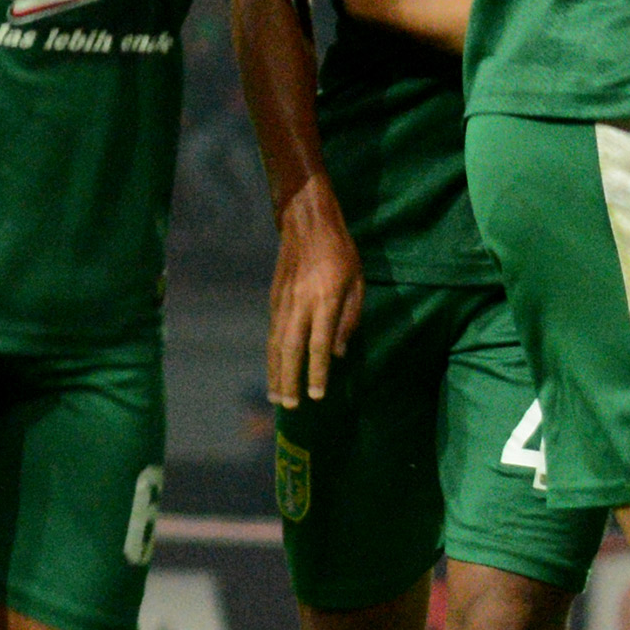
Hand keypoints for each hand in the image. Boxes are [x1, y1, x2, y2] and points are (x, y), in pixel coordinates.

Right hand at [265, 180, 362, 406]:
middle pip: (290, 350)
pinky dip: (271, 355)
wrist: (307, 223)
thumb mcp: (357, 283)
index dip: (318, 372)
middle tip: (290, 406)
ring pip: (275, 344)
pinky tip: (273, 369)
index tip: (317, 395)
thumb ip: (349, 319)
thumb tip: (338, 354)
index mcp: (325, 300)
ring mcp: (283, 301)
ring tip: (276, 396)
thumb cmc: (342, 253)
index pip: (319, 345)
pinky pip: (272, 333)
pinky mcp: (274, 298)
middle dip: (290, 380)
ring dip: (275, 372)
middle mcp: (300, 304)